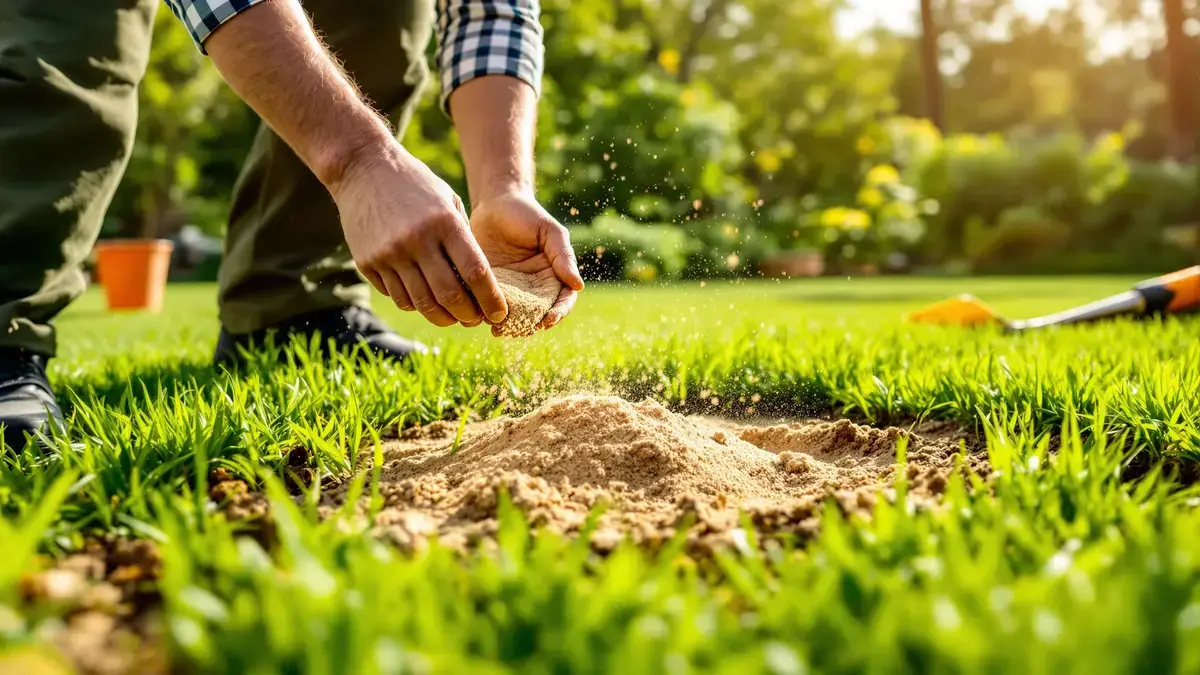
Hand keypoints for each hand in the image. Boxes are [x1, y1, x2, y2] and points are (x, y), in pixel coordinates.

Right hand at [330, 143, 507, 327]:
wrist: (362, 168)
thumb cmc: (415, 184)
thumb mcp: (447, 200)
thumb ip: (463, 238)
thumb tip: (479, 281)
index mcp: (444, 222)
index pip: (475, 272)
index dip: (490, 299)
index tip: (500, 313)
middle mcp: (416, 240)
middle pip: (449, 295)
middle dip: (468, 315)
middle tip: (476, 320)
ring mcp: (389, 253)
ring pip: (421, 303)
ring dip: (442, 316)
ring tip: (453, 316)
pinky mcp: (368, 262)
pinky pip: (398, 296)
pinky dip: (416, 304)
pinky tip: (426, 300)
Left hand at [469, 190, 584, 334]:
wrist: (493, 203)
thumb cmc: (527, 213)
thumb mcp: (549, 231)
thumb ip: (563, 256)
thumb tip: (578, 286)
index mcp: (553, 277)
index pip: (561, 301)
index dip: (558, 313)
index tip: (548, 320)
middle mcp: (533, 288)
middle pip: (536, 316)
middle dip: (527, 326)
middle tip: (518, 330)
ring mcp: (510, 290)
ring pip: (511, 316)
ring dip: (506, 325)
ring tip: (498, 329)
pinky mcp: (488, 287)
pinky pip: (487, 304)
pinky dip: (484, 313)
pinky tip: (478, 317)